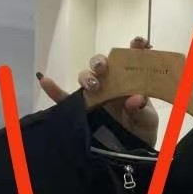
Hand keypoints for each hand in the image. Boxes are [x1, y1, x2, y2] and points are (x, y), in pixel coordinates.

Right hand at [36, 36, 160, 146]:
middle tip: (104, 68)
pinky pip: (65, 98)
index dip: (135, 47)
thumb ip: (142, 110)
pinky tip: (45, 81)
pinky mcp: (82, 109)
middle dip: (101, 62)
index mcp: (130, 81)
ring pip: (86, 77)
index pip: (132, 60)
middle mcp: (111, 83)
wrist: (132, 151)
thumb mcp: (147, 121)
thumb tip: (134, 100)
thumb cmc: (142, 130)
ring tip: (93, 86)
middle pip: (102, 65)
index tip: (139, 42)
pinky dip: (54, 91)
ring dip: (87, 77)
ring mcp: (95, 95)